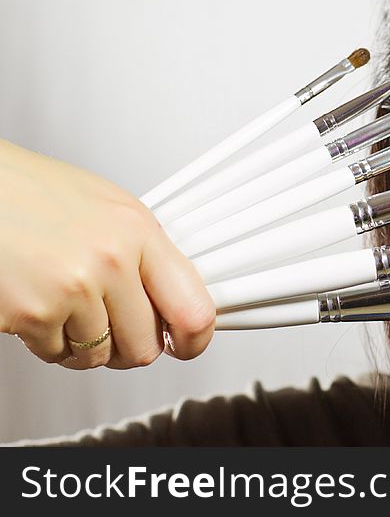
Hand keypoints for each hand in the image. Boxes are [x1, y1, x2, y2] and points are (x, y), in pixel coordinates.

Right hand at [0, 139, 214, 368]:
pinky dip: (50, 340)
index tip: (187, 346)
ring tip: (70, 309)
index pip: (193, 308)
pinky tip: (42, 306)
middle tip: (116, 330)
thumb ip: (148, 253)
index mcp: (139, 231)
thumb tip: (177, 298)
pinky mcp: (34, 313)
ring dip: (86, 344)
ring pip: (100, 356)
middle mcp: (112, 260)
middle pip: (145, 346)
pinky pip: (57, 354)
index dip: (195, 339)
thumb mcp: (112, 209)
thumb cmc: (36, 194)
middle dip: (131, 347)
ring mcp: (73, 288)